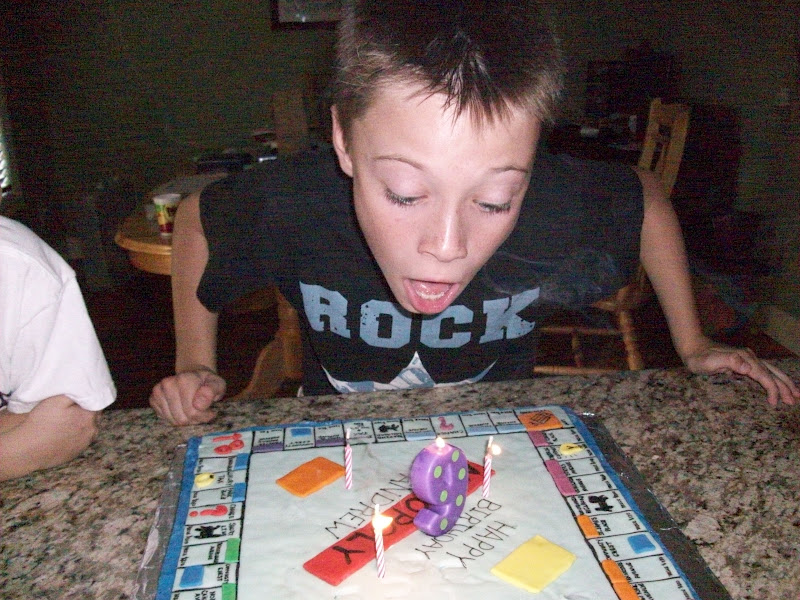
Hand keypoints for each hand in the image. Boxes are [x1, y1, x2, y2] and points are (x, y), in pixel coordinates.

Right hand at [0, 395, 99, 479]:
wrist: (28, 449)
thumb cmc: (42, 422)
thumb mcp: (57, 400)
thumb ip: (76, 394)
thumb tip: (87, 390)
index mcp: (89, 417)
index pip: (97, 403)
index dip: (87, 400)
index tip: (77, 399)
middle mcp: (92, 431)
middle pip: (93, 417)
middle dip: (85, 412)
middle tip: (70, 410)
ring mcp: (84, 444)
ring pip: (88, 429)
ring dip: (81, 425)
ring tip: (65, 422)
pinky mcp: (75, 454)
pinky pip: (79, 441)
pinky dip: (75, 436)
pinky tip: (62, 434)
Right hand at [150, 369, 226, 425]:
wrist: (193, 376)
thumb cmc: (207, 382)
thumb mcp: (217, 384)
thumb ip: (212, 392)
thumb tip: (198, 404)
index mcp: (184, 379)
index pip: (193, 412)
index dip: (204, 416)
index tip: (211, 411)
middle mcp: (168, 383)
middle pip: (182, 418)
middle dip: (194, 419)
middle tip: (201, 411)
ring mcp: (158, 391)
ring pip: (173, 420)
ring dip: (185, 420)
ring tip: (193, 410)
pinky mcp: (153, 399)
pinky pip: (164, 418)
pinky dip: (174, 418)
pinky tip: (181, 408)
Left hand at [682, 342, 798, 406]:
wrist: (692, 347)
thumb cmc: (698, 357)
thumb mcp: (710, 361)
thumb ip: (729, 362)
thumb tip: (749, 368)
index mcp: (744, 359)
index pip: (763, 376)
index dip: (772, 389)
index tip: (775, 403)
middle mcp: (749, 357)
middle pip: (772, 373)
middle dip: (785, 386)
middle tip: (794, 400)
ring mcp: (747, 358)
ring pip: (771, 371)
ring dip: (783, 382)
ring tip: (795, 394)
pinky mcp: (743, 361)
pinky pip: (763, 371)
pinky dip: (773, 378)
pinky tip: (776, 384)